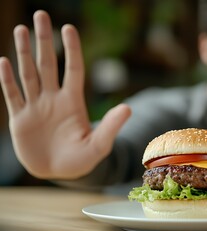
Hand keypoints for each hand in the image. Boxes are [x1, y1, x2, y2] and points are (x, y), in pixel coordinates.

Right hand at [0, 10, 130, 178]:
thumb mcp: (99, 145)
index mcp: (73, 101)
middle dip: (44, 40)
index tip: (69, 28)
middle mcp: (53, 99)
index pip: (73, 69)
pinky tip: (3, 61)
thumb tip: (128, 108)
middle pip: (48, 63)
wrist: (59, 173)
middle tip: (40, 15)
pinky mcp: (20, 119)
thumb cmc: (82, 159)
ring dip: (23, 52)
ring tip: (21, 29)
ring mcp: (36, 107)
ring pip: (28, 73)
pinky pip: (12, 95)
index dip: (71, 49)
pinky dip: (7, 79)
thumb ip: (111, 127)